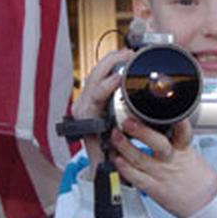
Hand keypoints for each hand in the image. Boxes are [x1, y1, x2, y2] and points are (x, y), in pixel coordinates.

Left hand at [71, 49, 133, 169]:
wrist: (99, 163)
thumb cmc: (108, 156)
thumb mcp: (118, 146)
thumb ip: (125, 136)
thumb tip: (134, 123)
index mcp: (87, 117)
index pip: (95, 94)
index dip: (108, 83)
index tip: (121, 77)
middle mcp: (82, 107)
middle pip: (94, 77)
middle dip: (111, 61)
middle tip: (128, 54)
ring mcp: (84, 101)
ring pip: (95, 74)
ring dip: (110, 62)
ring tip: (126, 54)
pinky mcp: (89, 99)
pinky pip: (97, 78)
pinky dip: (109, 67)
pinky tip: (120, 62)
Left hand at [111, 118, 216, 217]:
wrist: (204, 202)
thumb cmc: (196, 177)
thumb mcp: (190, 152)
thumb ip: (175, 138)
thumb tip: (161, 122)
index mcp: (183, 149)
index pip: (183, 132)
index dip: (177, 121)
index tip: (167, 111)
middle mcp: (171, 160)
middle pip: (158, 144)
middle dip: (141, 131)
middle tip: (128, 121)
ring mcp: (161, 174)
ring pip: (140, 159)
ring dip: (125, 146)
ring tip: (116, 136)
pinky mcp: (154, 188)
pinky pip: (136, 178)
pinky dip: (125, 169)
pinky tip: (117, 160)